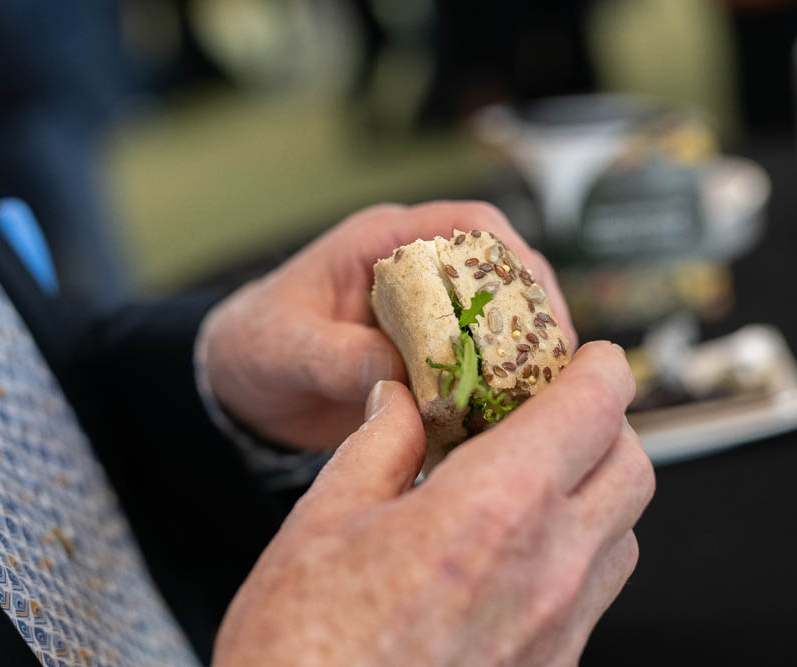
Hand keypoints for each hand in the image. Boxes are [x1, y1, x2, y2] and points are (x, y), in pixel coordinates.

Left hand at [202, 201, 576, 449]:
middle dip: (536, 314)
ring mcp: (425, 314)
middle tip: (557, 367)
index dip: (513, 259)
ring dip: (524, 354)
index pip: (468, 224)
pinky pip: (477, 364)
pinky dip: (497, 388)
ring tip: (544, 398)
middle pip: (501, 273)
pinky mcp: (427, 356)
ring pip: (499, 321)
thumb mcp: (287, 349)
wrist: (240, 384)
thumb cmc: (256, 346)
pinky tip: (509, 420)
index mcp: (381, 242)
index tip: (539, 308)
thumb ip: (339, 357)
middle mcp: (413, 270)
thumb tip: (400, 377)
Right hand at [213, 341, 652, 666]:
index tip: (589, 357)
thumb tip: (399, 398)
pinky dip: (575, 552)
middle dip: (607, 425)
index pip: (594, 410)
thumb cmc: (303, 645)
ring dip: (595, 491)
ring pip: (623, 535)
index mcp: (495, 508)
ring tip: (531, 480)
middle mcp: (550, 569)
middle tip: (556, 411)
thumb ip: (379, 443)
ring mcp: (559, 631)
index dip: (601, 368)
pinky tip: (510, 550)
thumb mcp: (325, 518)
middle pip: (633, 469)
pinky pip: (594, 596)